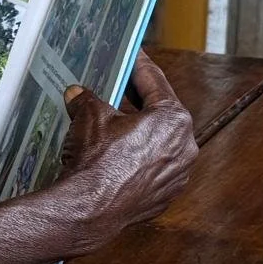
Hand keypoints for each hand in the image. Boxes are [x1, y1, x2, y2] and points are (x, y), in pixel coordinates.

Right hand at [48, 54, 195, 252]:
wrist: (90, 208)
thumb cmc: (98, 160)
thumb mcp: (89, 114)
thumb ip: (87, 98)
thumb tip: (77, 94)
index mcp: (174, 120)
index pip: (155, 82)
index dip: (139, 65)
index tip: (134, 55)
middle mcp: (184, 147)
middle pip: (159, 114)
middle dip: (136, 101)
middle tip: (118, 89)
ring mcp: (177, 175)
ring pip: (157, 144)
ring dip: (136, 133)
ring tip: (111, 125)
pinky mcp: (164, 196)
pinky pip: (151, 169)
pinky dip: (135, 160)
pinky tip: (113, 156)